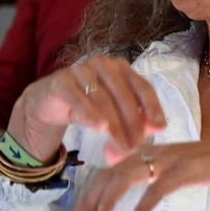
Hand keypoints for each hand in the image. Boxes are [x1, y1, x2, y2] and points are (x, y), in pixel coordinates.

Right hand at [20, 56, 167, 163]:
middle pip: (124, 94)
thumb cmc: (87, 106)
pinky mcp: (61, 80)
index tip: (160, 129)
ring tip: (121, 145)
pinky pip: (78, 98)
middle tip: (136, 146)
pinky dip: (90, 113)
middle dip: (132, 122)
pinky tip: (100, 128)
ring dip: (114, 124)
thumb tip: (156, 130)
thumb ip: (135, 120)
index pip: (142, 86)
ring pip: (103, 98)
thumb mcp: (114, 115)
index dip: (153, 107)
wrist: (49, 103)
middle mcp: (103, 64)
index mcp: (121, 68)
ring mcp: (80, 70)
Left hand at [71, 137, 209, 210]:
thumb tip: (117, 164)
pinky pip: (156, 190)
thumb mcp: (173, 165)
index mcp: (150, 151)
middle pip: (111, 174)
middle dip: (92, 200)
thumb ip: (147, 166)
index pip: (111, 170)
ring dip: (107, 203)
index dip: (92, 192)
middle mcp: (155, 151)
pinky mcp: (186, 171)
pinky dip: (141, 208)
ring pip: (126, 179)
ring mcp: (169, 160)